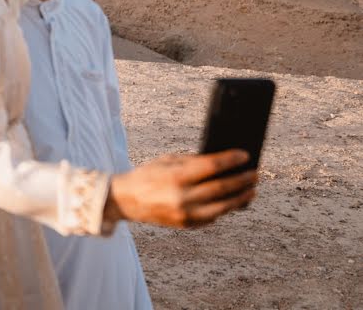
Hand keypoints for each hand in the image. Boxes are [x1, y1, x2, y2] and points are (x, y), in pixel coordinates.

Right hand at [105, 150, 256, 228]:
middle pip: (222, 187)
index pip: (212, 166)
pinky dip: (224, 208)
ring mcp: (185, 214)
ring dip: (240, 197)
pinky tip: (233, 201)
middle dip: (242, 179)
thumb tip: (221, 162)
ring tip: (251, 190)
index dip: (231, 160)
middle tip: (254, 173)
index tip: (245, 155)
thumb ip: (192, 161)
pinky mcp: (186, 225)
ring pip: (223, 206)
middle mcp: (182, 197)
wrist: (125, 200)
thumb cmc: (147, 175)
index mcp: (176, 177)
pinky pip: (212, 217)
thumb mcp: (167, 161)